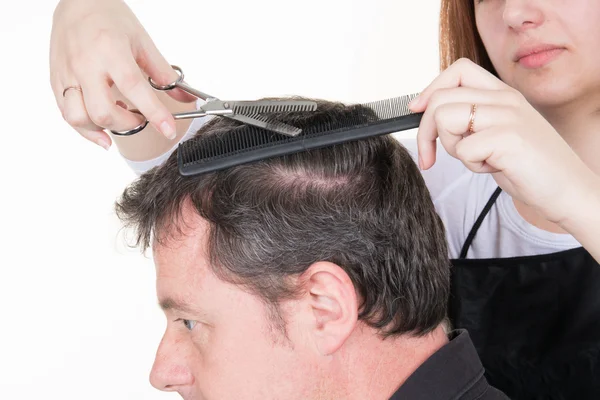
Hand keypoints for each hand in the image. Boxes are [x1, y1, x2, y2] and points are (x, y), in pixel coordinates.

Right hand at [50, 0, 194, 148]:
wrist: (77, 3)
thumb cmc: (109, 19)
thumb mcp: (142, 42)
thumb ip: (163, 73)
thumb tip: (185, 96)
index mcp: (111, 51)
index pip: (135, 88)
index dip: (154, 113)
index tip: (168, 129)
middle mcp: (86, 65)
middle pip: (103, 112)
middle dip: (127, 124)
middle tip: (140, 119)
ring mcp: (68, 74)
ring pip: (78, 117)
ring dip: (103, 129)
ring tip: (118, 120)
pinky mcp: (56, 81)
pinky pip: (66, 114)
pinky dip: (85, 129)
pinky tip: (101, 131)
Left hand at [409, 58, 598, 225]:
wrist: (569, 191)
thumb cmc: (529, 167)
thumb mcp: (496, 134)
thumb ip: (470, 119)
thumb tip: (427, 114)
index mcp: (503, 93)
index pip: (457, 71)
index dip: (430, 90)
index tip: (416, 111)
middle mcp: (505, 99)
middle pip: (440, 98)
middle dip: (426, 133)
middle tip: (431, 158)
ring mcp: (508, 116)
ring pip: (445, 118)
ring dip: (453, 148)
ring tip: (479, 159)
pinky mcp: (509, 138)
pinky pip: (464, 150)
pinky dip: (473, 166)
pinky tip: (496, 168)